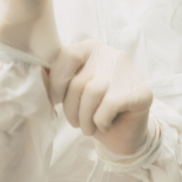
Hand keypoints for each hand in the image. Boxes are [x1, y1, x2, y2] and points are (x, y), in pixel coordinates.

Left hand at [47, 39, 153, 155]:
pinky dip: (100, 121)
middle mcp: (111, 54)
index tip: (56, 100)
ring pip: (92, 92)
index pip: (67, 55)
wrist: (125, 133)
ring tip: (87, 127)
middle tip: (75, 122)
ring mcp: (128, 72)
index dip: (56, 81)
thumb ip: (61, 76)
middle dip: (71, 108)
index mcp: (91, 48)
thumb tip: (40, 73)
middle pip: (79, 79)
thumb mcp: (73, 88)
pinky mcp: (141, 92)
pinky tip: (104, 124)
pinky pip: (108, 105)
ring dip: (84, 118)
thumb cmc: (94, 109)